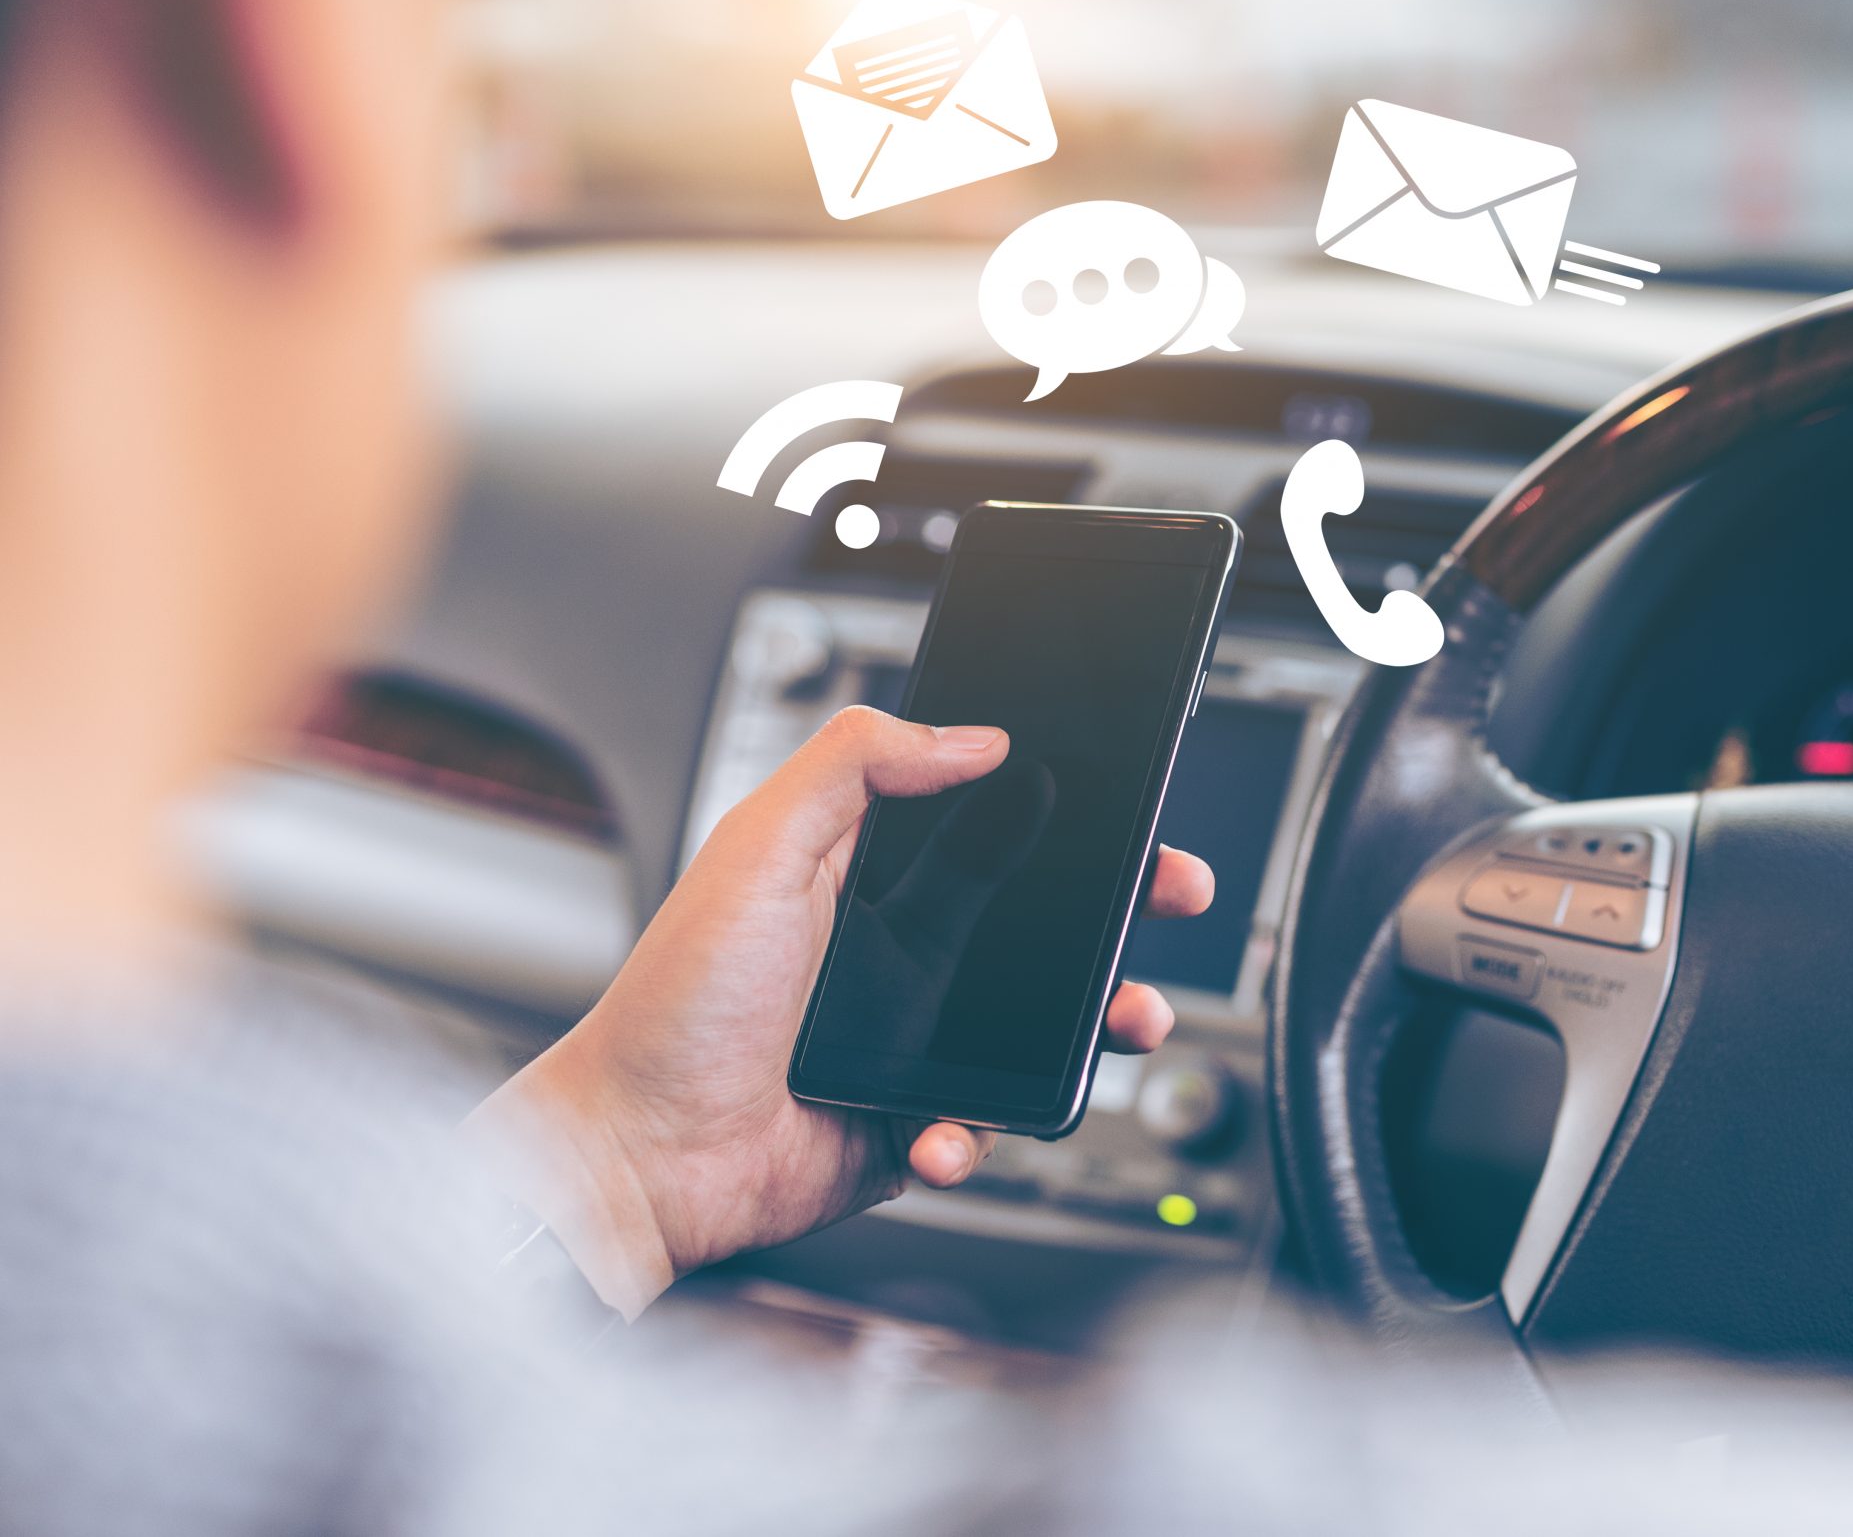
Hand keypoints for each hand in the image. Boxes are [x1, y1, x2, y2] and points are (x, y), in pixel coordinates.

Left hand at [465, 707, 1209, 1314]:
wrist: (639, 1159)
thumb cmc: (673, 1008)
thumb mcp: (756, 848)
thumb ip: (853, 765)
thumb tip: (971, 733)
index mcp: (869, 873)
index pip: (990, 820)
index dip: (1066, 808)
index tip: (1126, 803)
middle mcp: (903, 951)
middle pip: (1046, 918)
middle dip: (1124, 906)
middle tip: (1172, 894)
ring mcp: (917, 1040)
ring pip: (1046, 1023)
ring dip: (1098, 1023)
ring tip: (1123, 1022)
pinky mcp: (917, 1120)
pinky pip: (990, 1120)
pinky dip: (984, 1130)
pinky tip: (944, 1129)